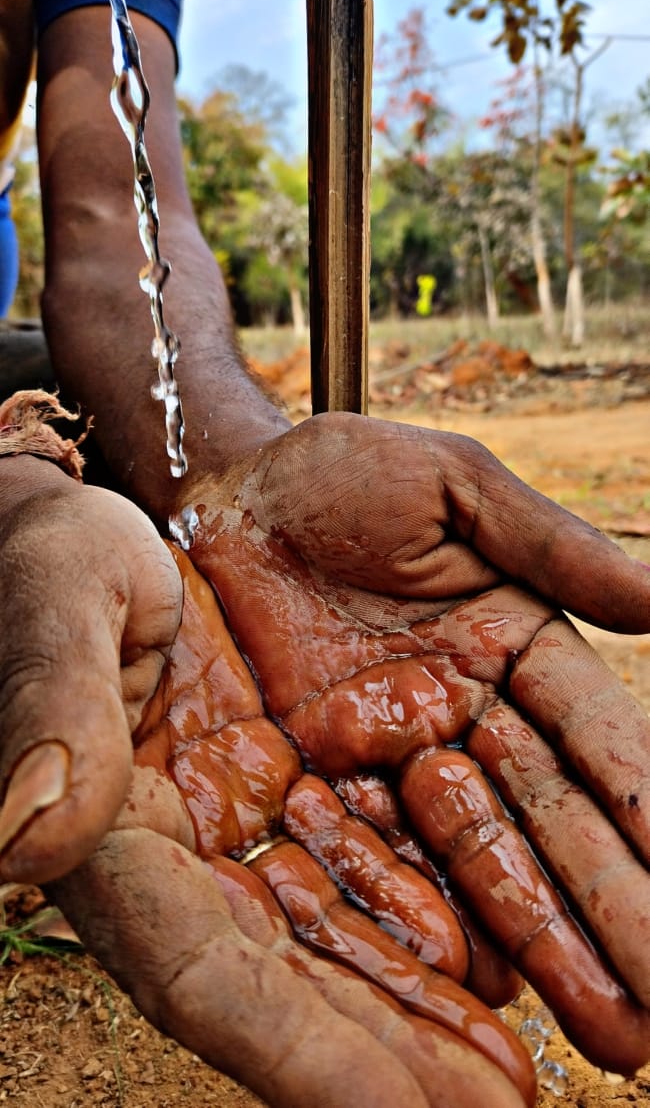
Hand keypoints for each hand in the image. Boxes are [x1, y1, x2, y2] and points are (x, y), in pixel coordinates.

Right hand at [0, 452, 535, 1107]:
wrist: (103, 533)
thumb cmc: (55, 562)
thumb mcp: (58, 609)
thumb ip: (51, 714)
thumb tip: (23, 839)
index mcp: (108, 835)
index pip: (203, 974)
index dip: (299, 1053)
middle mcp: (173, 858)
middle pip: (285, 986)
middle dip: (387, 1056)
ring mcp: (228, 831)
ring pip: (329, 940)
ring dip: (415, 1006)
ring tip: (507, 1066)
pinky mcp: (272, 791)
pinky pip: (348, 866)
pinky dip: (412, 915)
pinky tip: (482, 955)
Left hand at [174, 411, 649, 1077]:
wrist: (213, 495)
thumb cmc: (337, 477)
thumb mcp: (451, 487)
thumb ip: (551, 545)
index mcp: (514, 645)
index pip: (593, 739)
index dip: (641, 808)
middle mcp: (465, 715)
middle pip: (549, 821)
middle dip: (609, 911)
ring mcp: (392, 757)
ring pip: (478, 858)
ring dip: (541, 943)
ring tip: (611, 1027)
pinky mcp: (320, 780)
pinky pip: (378, 857)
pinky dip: (428, 921)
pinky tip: (480, 989)